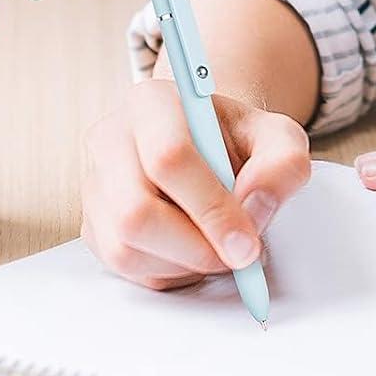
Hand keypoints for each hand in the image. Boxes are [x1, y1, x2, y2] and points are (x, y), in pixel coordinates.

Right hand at [81, 77, 308, 289]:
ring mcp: (94, 185)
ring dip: (183, 264)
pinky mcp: (92, 226)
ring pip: (126, 248)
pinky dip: (168, 273)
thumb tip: (256, 206)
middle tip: (238, 256)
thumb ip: (283, 162)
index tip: (247, 243)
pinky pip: (123, 269)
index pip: (169, 157)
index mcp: (151, 102)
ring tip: (219, 246)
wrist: (207, 147)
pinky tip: (195, 250)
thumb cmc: (238, 140)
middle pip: (136, 212)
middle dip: (196, 247)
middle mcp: (110, 139)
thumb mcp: (277, 137)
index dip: (210, 208)